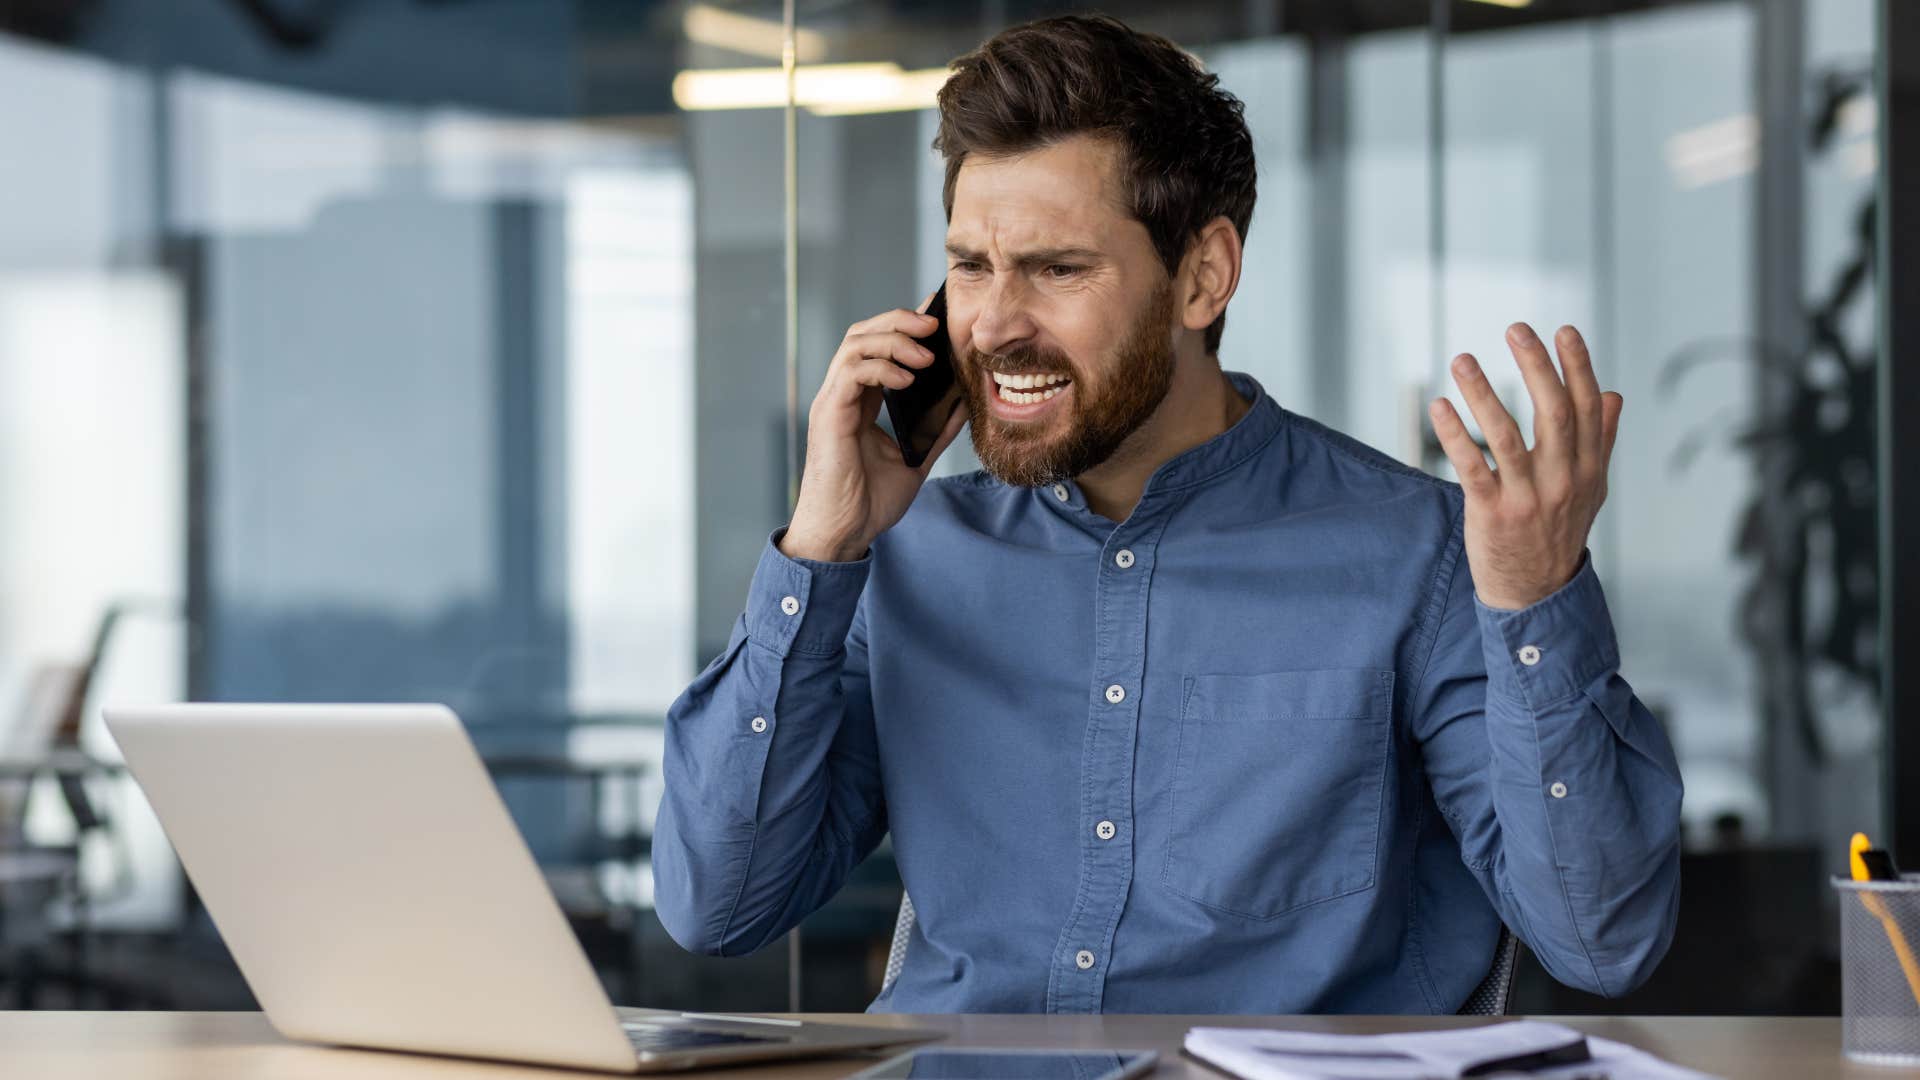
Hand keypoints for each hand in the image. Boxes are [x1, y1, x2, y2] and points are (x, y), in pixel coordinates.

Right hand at [782, 300, 969, 562]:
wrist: (844, 533)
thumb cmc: (869, 502)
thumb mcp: (916, 459)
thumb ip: (936, 430)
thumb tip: (965, 402)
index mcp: (861, 401)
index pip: (878, 347)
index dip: (906, 326)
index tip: (939, 317)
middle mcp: (843, 395)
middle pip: (863, 334)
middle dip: (899, 321)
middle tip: (935, 324)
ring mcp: (833, 402)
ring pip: (855, 345)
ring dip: (893, 340)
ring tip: (926, 355)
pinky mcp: (829, 416)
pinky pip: (851, 373)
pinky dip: (881, 368)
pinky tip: (908, 380)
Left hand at [1428, 323, 1621, 610]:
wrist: (1536, 594)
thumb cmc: (1559, 532)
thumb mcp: (1591, 489)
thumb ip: (1602, 441)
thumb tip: (1614, 394)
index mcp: (1589, 469)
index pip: (1588, 408)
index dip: (1577, 367)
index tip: (1563, 330)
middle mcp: (1563, 481)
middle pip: (1554, 414)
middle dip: (1537, 367)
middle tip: (1516, 328)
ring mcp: (1527, 498)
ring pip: (1507, 437)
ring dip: (1484, 394)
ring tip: (1463, 360)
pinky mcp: (1492, 514)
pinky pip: (1471, 467)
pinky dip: (1455, 435)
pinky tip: (1440, 406)